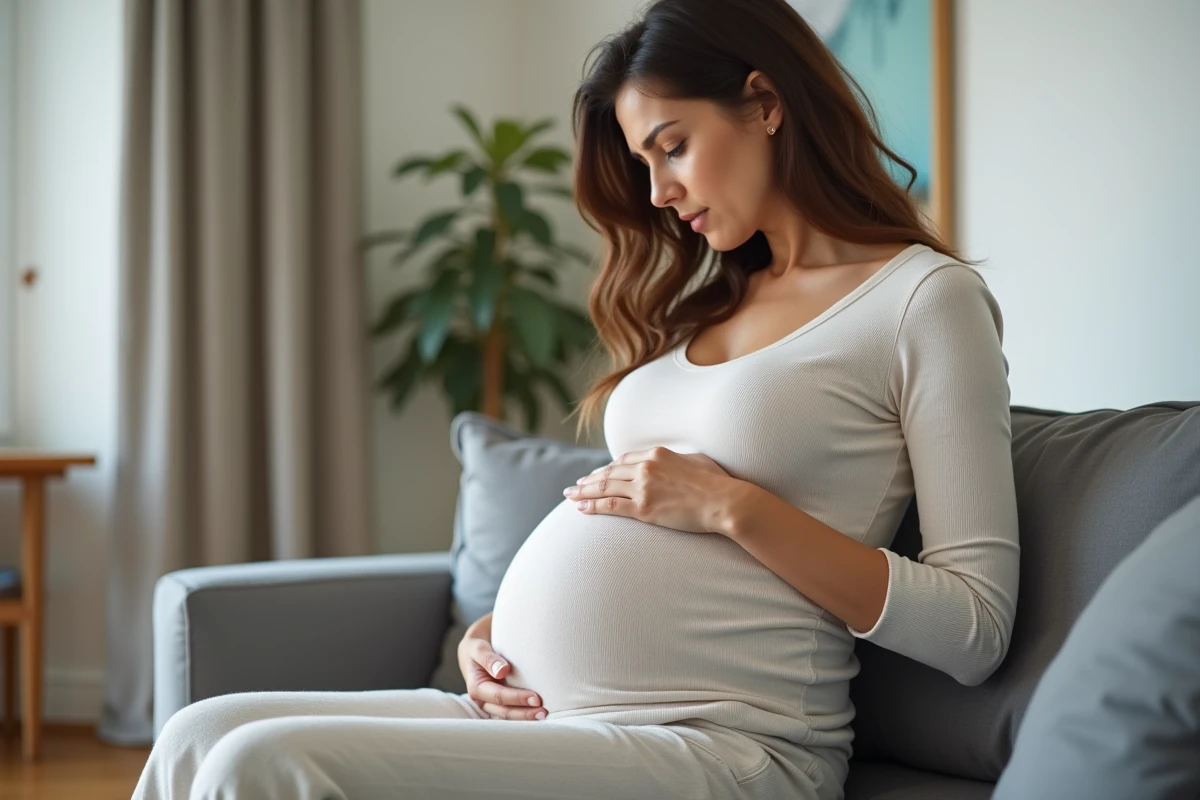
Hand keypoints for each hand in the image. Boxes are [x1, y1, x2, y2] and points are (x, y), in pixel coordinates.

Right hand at [458, 629, 546, 720]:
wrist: (473, 651)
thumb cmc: (476, 648)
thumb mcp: (477, 648)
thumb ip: (488, 658)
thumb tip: (502, 671)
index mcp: (476, 688)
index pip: (499, 696)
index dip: (517, 698)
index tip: (536, 698)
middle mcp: (483, 700)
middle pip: (505, 711)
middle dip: (525, 713)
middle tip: (544, 712)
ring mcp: (490, 704)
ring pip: (509, 716)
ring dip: (526, 717)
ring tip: (544, 716)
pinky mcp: (499, 704)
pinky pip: (511, 712)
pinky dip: (524, 714)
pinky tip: (537, 714)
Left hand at [564, 446, 740, 534]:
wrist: (724, 502)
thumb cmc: (718, 483)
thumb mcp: (696, 460)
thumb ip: (677, 460)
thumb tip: (673, 463)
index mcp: (657, 454)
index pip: (623, 460)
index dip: (607, 469)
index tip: (597, 474)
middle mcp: (646, 467)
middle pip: (609, 473)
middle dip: (589, 480)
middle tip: (575, 485)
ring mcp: (643, 487)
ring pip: (605, 488)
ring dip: (584, 492)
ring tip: (570, 495)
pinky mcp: (643, 508)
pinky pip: (610, 506)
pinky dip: (592, 506)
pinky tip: (580, 508)